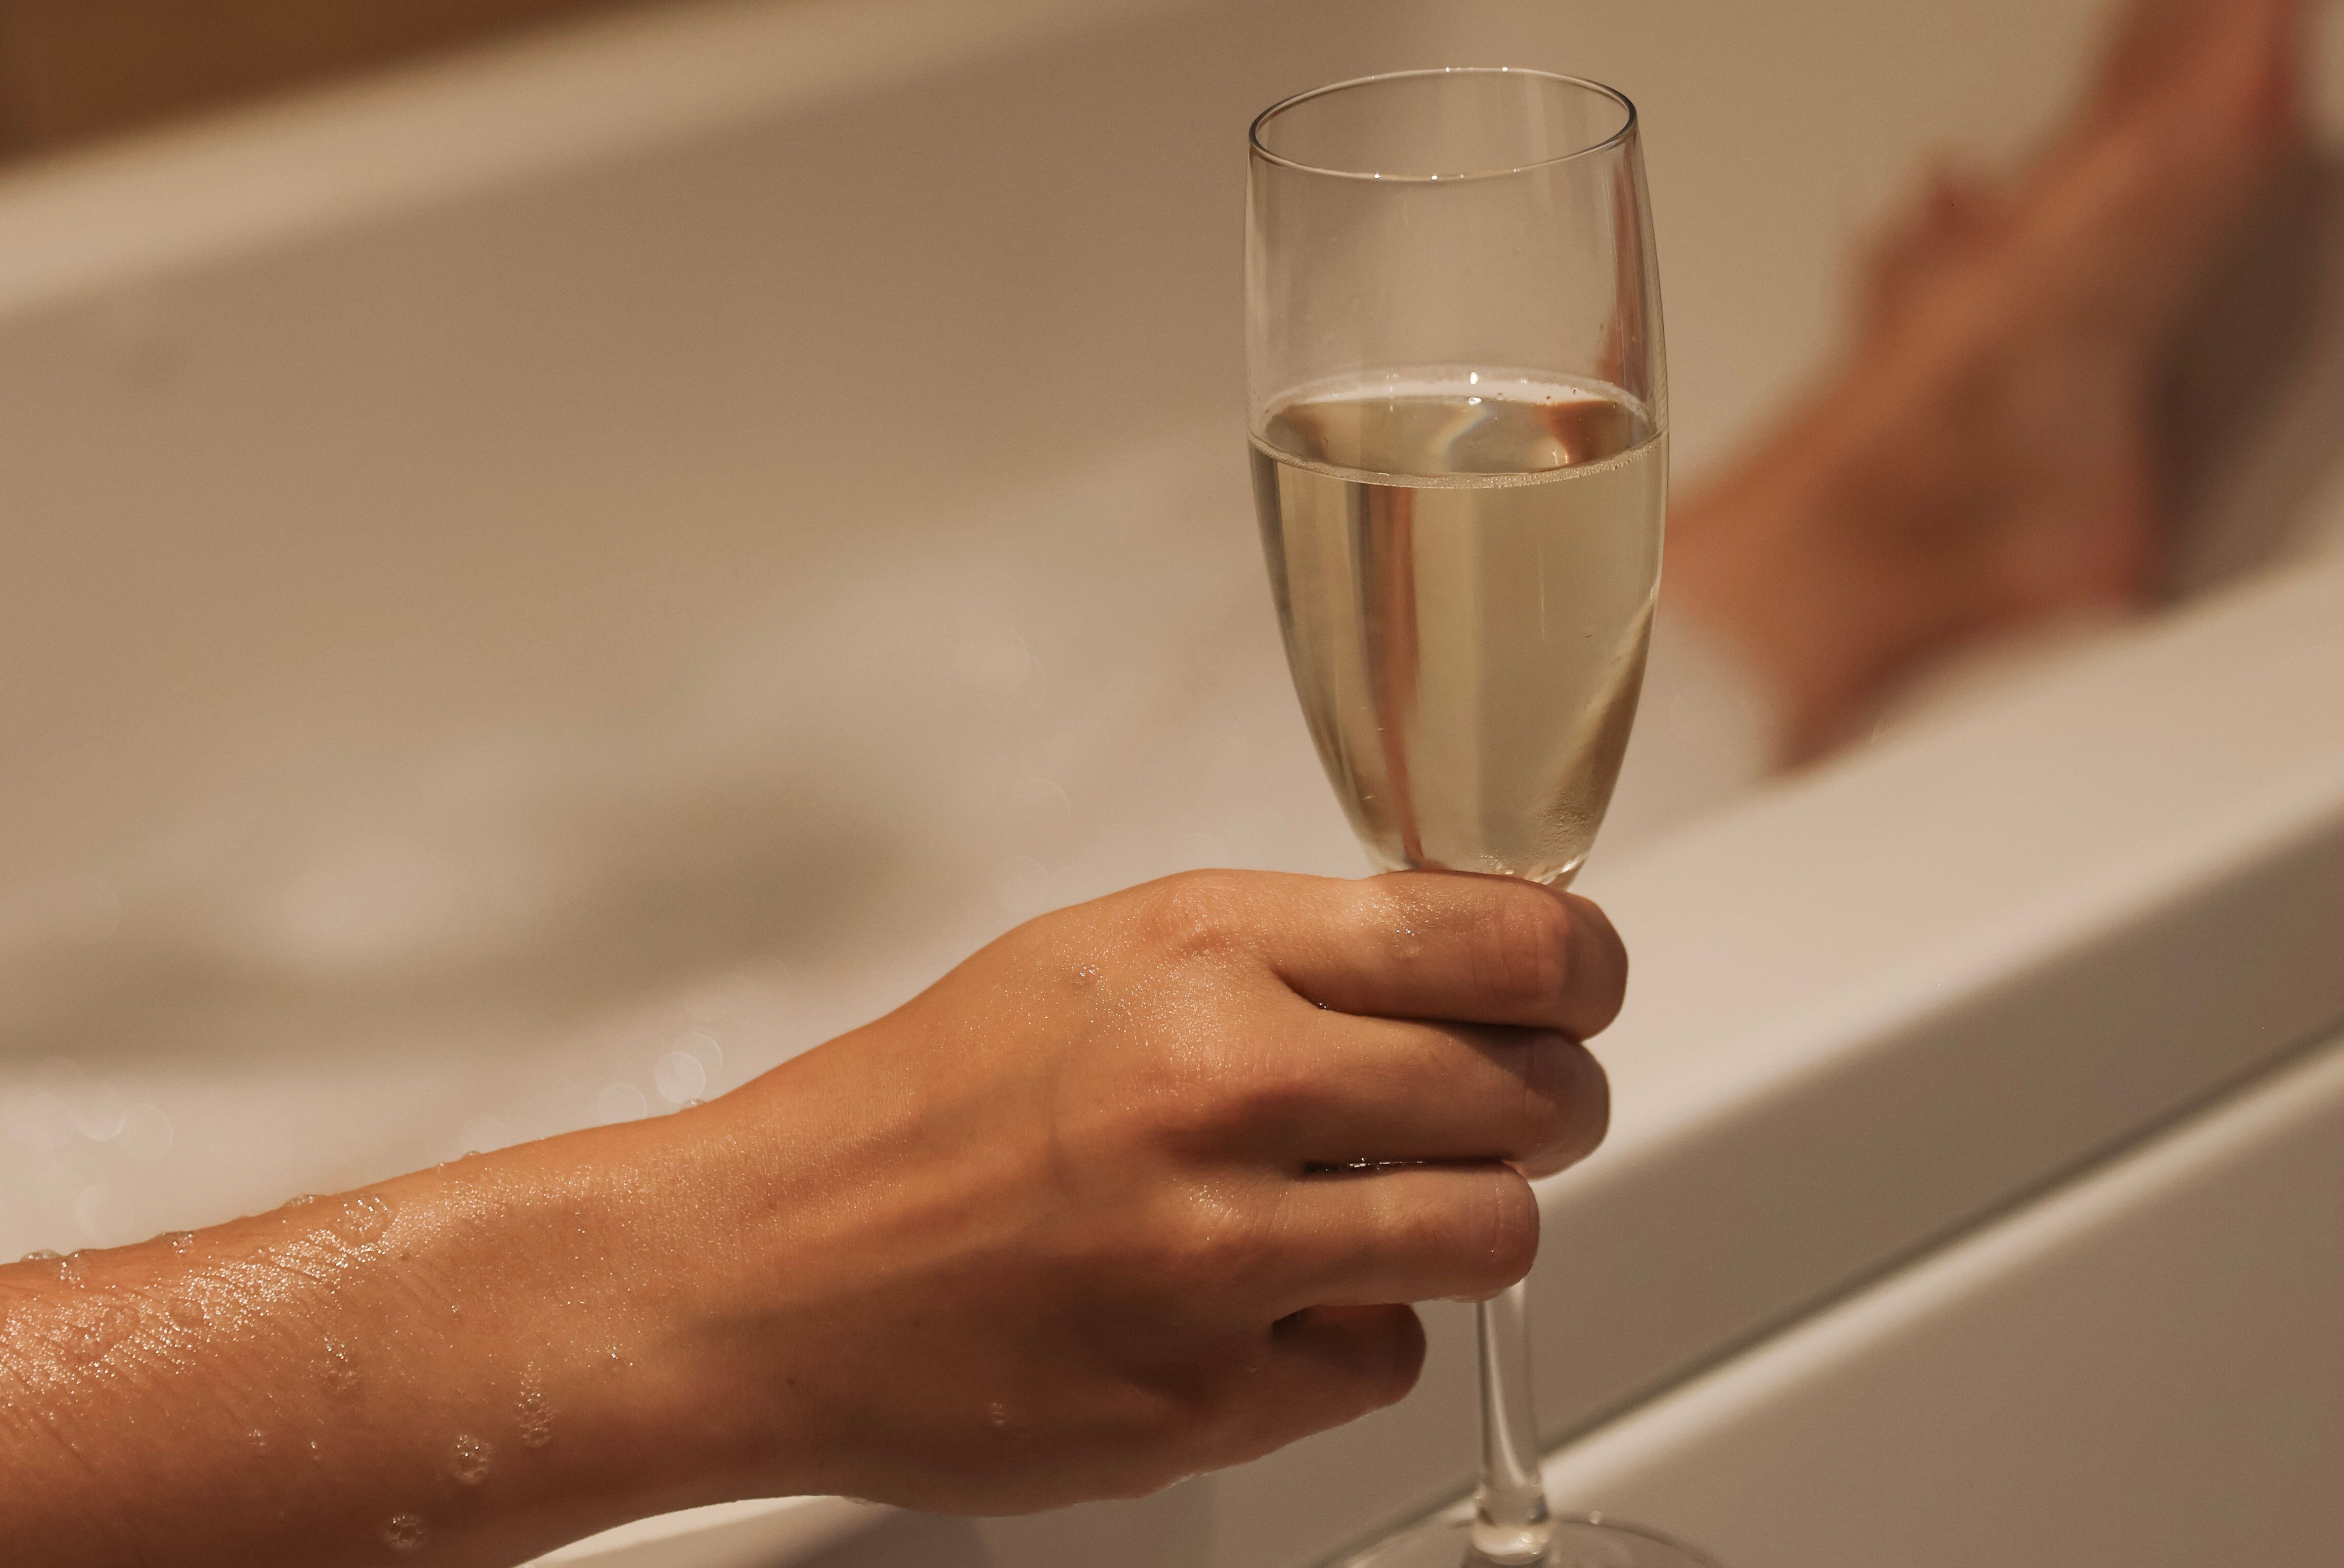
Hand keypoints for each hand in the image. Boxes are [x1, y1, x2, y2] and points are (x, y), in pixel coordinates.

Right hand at [0, 868, 1622, 1566]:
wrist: (763, 1270)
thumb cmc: (921, 1102)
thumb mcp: (1105, 951)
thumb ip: (1291, 946)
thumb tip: (1471, 955)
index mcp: (1208, 956)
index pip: (1505, 940)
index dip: (1580, 966)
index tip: (1579, 983)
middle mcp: (1229, 1093)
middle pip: (1536, 1094)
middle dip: (1546, 1101)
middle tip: (1505, 1106)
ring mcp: (1221, 1259)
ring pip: (1495, 1239)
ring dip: (1467, 1224)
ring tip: (1388, 1211)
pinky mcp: (1206, 1402)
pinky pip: (1383, 1364)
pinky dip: (1347, 1338)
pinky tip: (1260, 1305)